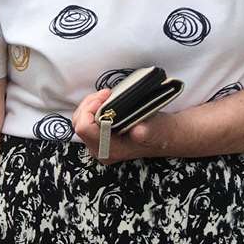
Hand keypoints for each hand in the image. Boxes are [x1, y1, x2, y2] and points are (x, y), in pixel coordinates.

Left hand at [70, 89, 185, 164]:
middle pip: (78, 123)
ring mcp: (98, 144)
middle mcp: (100, 150)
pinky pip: (85, 120)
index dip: (90, 109)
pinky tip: (105, 101)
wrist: (165, 136)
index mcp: (110, 150)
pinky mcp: (99, 136)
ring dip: (90, 104)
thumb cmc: (161, 133)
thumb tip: (137, 132)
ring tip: (106, 95)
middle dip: (89, 104)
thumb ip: (147, 132)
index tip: (106, 96)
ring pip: (79, 121)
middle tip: (107, 93)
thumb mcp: (157, 130)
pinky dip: (92, 108)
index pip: (84, 129)